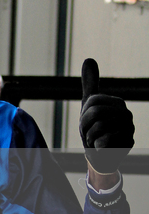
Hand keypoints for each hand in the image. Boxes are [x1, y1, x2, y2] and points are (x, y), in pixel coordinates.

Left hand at [79, 58, 133, 174]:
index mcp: (118, 103)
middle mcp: (126, 114)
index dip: (83, 116)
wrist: (101, 155)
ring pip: (99, 128)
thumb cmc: (94, 129)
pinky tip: (103, 148)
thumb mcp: (89, 105)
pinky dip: (98, 146)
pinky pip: (105, 142)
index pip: (92, 103)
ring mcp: (129, 129)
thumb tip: (89, 58)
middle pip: (95, 114)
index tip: (87, 124)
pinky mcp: (127, 144)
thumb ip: (90, 83)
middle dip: (85, 127)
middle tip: (90, 134)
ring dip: (91, 138)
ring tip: (96, 141)